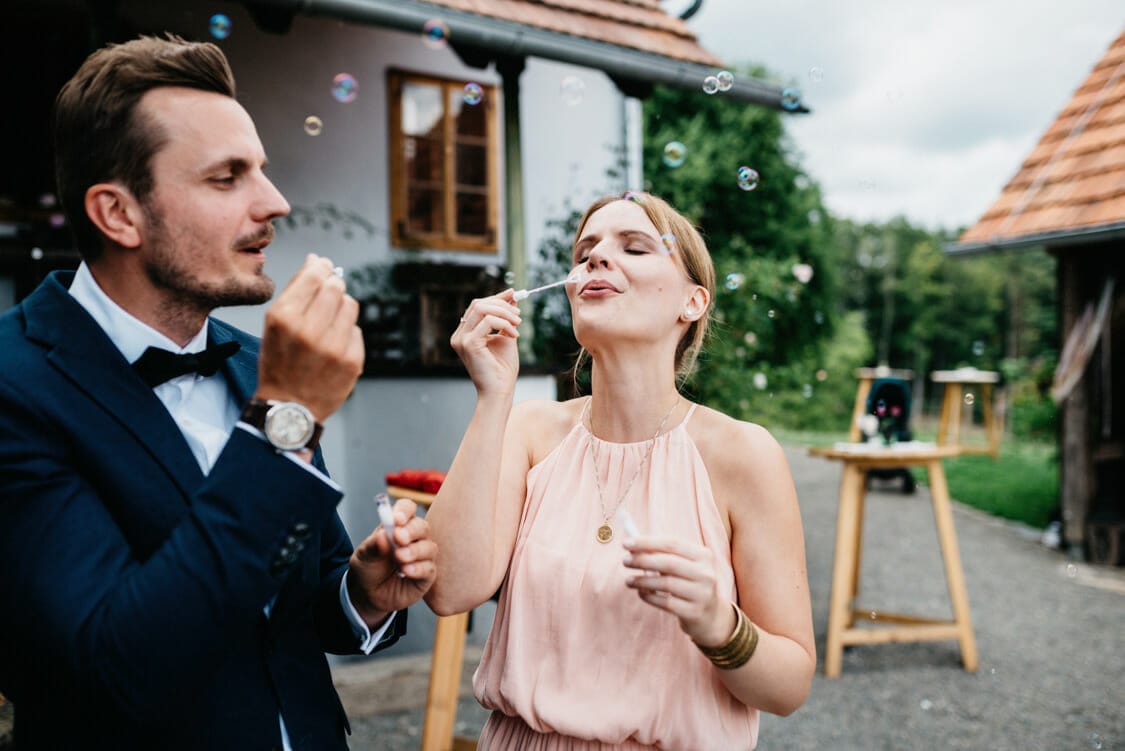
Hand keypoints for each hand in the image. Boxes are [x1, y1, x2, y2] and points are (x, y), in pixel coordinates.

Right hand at [255, 254, 363, 421]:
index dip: (320, 266)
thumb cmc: (279, 364)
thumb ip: (295, 292)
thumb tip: (317, 261)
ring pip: (350, 305)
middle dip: (332, 284)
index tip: (322, 265)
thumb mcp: (273, 325)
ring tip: (328, 322)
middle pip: (335, 286)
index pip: (313, 276)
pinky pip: (356, 330)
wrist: (289, 408)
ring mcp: (334, 347)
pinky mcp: (353, 360)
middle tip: (328, 290)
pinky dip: (346, 332)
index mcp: (284, 318)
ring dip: (341, 307)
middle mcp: (310, 331)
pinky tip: (333, 345)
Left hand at [347, 498, 436, 626]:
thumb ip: (373, 546)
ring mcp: (422, 556)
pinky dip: (417, 568)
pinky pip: (429, 568)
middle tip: (398, 537)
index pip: (407, 509)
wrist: (368, 595)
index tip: (396, 519)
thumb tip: (383, 535)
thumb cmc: (368, 569)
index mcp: (397, 526)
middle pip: (422, 526)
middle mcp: (413, 538)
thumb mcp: (363, 556)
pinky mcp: (426, 574)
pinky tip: (405, 571)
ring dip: (414, 551)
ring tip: (399, 558)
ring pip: (429, 547)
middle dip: (411, 531)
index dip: (404, 511)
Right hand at [449, 291, 520, 397]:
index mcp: (465, 333)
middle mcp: (459, 335)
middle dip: (502, 304)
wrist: (500, 391)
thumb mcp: (506, 336)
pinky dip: (504, 323)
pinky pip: (487, 322)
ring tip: (518, 323)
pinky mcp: (469, 344)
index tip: (514, 294)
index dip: (497, 298)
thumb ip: (506, 318)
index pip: (478, 306)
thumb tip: (512, 296)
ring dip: (504, 312)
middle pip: (478, 304)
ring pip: (481, 309)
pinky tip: (514, 334)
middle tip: (519, 313)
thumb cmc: (503, 368)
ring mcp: (461, 339)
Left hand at [622, 537, 736, 646]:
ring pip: (666, 584)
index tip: (626, 543)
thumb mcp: (684, 566)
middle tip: (625, 561)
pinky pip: (666, 603)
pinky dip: (649, 597)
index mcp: (703, 555)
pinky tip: (641, 593)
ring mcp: (702, 594)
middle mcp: (706, 574)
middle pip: (668, 563)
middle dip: (643, 560)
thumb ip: (663, 555)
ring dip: (642, 581)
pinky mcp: (694, 612)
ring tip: (628, 580)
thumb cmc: (689, 583)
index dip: (647, 542)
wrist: (710, 615)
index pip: (672, 544)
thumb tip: (632, 546)